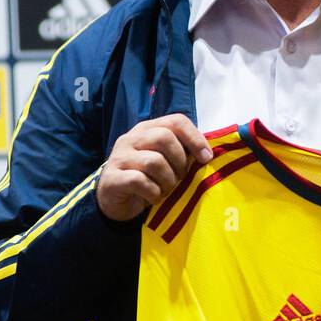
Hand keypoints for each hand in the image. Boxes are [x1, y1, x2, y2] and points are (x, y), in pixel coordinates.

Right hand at [96, 114, 213, 221]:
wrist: (114, 200)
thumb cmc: (147, 179)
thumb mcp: (166, 161)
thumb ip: (182, 152)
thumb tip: (207, 154)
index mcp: (147, 129)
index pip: (176, 121)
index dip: (195, 138)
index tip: (206, 158)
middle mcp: (131, 138)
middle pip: (164, 138)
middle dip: (179, 161)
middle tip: (180, 178)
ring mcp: (119, 157)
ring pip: (153, 161)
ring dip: (167, 181)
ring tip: (166, 190)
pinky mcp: (113, 178)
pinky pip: (140, 181)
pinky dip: (153, 193)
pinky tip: (153, 198)